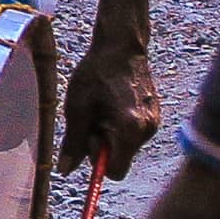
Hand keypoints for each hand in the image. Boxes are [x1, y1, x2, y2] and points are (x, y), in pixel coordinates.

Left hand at [64, 37, 163, 178]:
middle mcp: (148, 131)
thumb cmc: (96, 74)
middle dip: (101, 144)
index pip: (114, 171)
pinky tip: (111, 103)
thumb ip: (73, 142)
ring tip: (100, 107)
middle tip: (90, 117)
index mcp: (130, 130)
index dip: (96, 160)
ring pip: (125, 145)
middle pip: (119, 158)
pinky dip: (118, 126)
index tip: (86, 137)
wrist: (121, 47)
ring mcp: (154, 123)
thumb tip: (65, 171)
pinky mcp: (154, 116)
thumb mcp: (77, 108)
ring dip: (109, 134)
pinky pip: (132, 133)